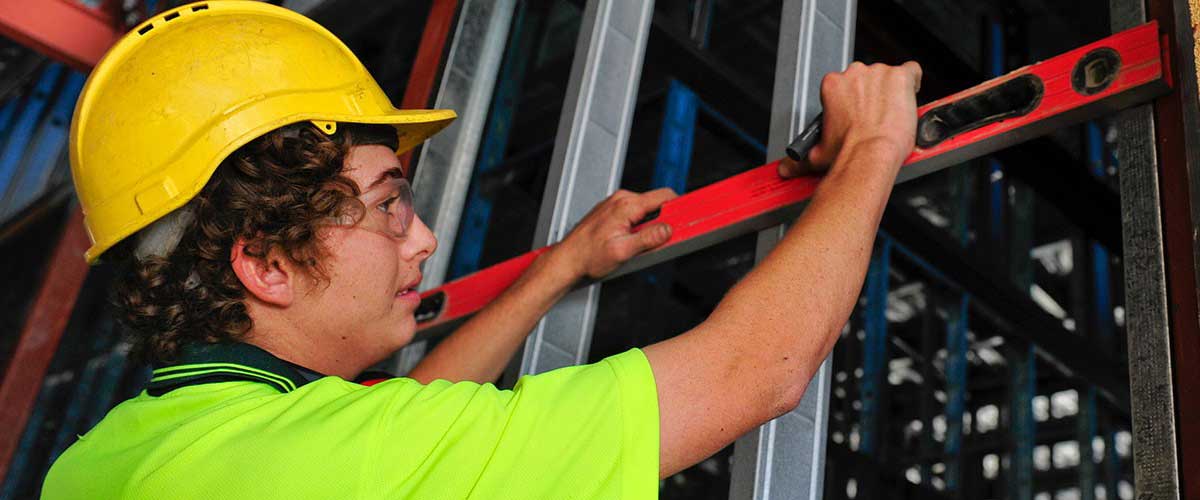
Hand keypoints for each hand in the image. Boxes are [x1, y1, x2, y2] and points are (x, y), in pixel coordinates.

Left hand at [554, 188, 677, 279]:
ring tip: (640, 246)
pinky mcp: (612, 211)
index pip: (664, 196)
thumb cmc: (588, 257)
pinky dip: (640, 226)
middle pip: (657, 203)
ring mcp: (615, 204)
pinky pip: (635, 214)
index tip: (688, 218)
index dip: (679, 208)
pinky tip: (631, 242)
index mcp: (626, 205)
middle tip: (663, 241)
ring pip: (646, 210)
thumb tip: (668, 229)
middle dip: (664, 221)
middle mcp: (621, 199)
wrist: (568, 260)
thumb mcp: (623, 251)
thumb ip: (648, 239)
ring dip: (650, 226)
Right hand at [779, 61, 921, 177]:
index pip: (846, 84)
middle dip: (873, 95)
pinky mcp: (901, 76)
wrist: (870, 156)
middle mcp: (855, 74)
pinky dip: (913, 83)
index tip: (858, 115)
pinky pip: (912, 71)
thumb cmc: (847, 154)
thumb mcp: (817, 156)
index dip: (854, 100)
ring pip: (889, 76)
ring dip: (892, 92)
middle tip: (876, 117)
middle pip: (867, 78)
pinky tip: (909, 98)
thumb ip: (799, 160)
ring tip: (892, 115)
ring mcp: (879, 73)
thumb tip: (785, 169)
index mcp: (832, 86)